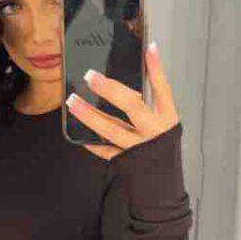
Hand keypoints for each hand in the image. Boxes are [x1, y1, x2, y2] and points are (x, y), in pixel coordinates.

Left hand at [66, 41, 179, 160]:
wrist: (164, 191)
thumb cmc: (161, 153)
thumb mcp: (162, 127)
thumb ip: (148, 108)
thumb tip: (123, 83)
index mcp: (167, 120)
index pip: (163, 90)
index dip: (156, 69)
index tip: (149, 48)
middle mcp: (155, 132)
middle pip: (133, 106)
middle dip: (110, 89)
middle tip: (91, 76)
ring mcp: (139, 148)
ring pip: (111, 129)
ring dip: (89, 114)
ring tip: (72, 101)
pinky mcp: (126, 163)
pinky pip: (104, 150)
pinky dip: (91, 141)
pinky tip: (79, 134)